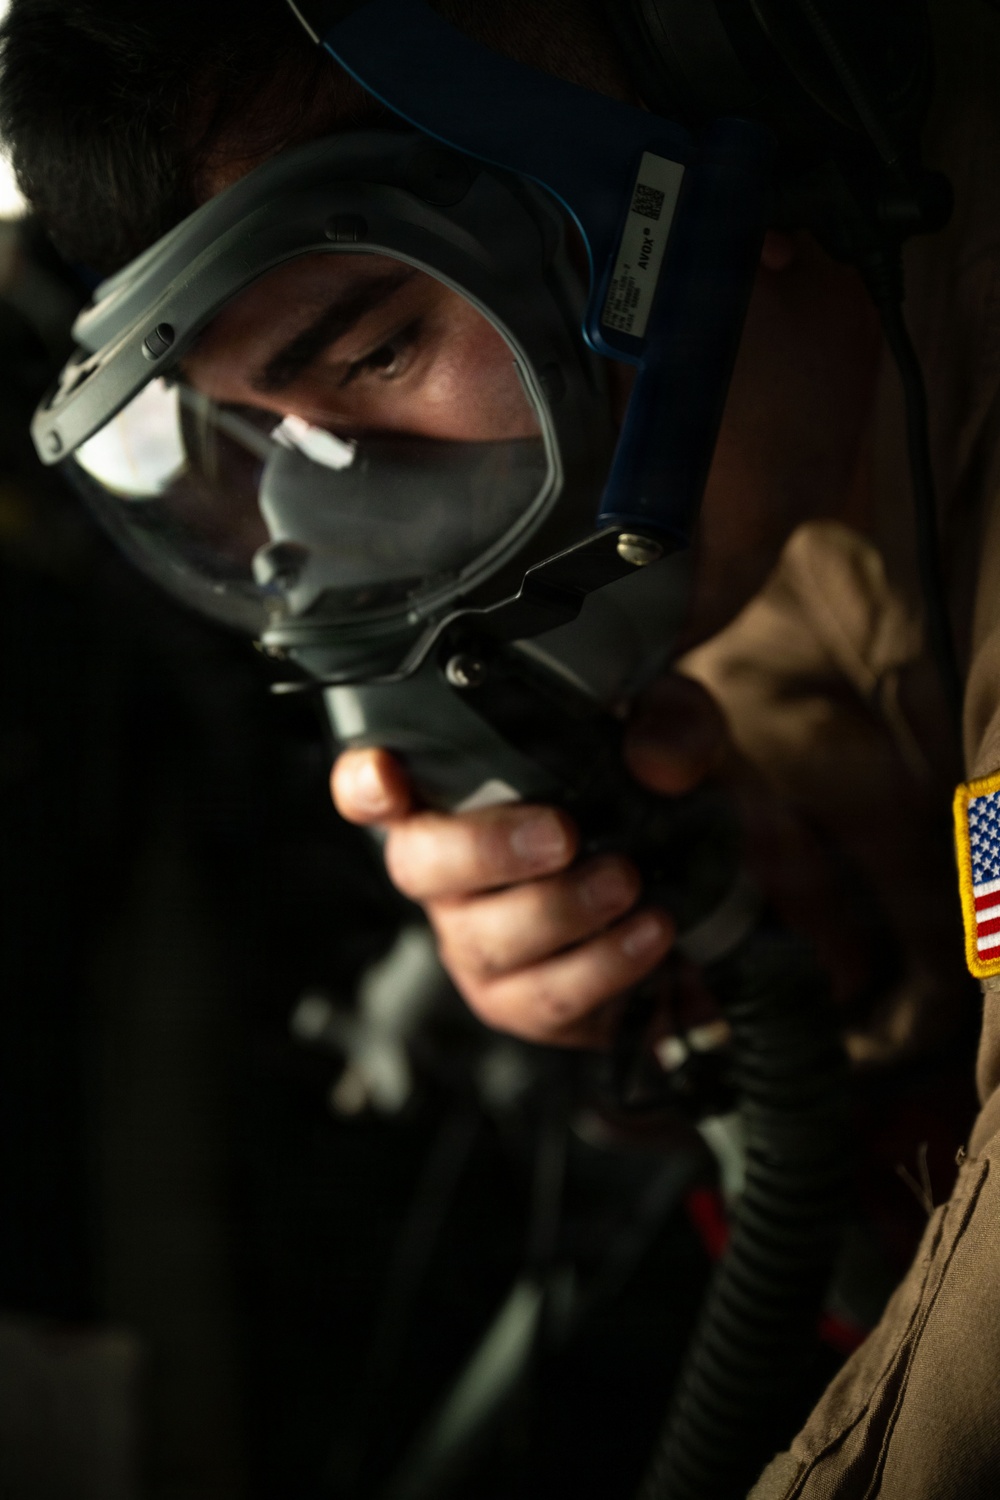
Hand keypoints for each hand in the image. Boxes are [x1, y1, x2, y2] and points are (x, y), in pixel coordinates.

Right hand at [331, 675, 726, 1046]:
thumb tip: (652, 759)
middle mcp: (454, 874)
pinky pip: (545, 996)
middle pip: (418, 867)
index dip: (364, 784)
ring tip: (628, 881)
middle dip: (485, 850)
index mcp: (461, 796)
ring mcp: (483, 943)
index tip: (385, 774)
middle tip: (562, 835)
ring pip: (485, 940)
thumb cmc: (665, 801)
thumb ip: (672, 725)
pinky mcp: (527, 1003)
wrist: (725, 890)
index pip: (377, 788)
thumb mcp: (683, 737)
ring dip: (561, 910)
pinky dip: (603, 964)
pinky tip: (649, 932)